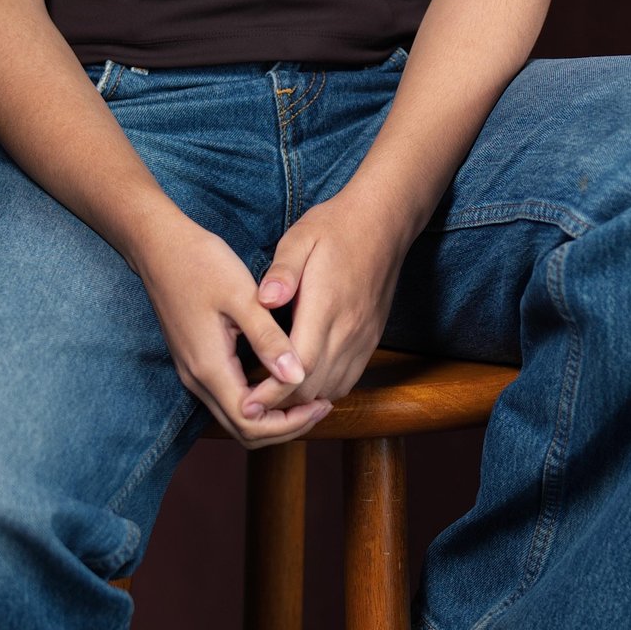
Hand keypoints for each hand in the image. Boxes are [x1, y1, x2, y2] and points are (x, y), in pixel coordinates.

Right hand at [135, 214, 335, 446]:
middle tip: (322, 406)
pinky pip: (230, 397)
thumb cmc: (200, 264)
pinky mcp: (196, 361)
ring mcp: (194, 372)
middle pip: (244, 430)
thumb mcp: (241, 296)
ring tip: (309, 396)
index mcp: (209, 367)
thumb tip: (297, 375)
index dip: (290, 423)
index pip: (251, 422)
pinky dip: (259, 401)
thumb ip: (269, 338)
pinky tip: (283, 378)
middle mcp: (197, 378)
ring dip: (273, 416)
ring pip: (236, 417)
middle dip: (285, 426)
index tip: (322, 403)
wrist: (159, 246)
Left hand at [248, 188, 409, 416]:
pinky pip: (348, 379)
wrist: (384, 222)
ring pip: (332, 389)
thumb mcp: (300, 238)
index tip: (246, 403)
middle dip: (280, 403)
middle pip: (313, 388)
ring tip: (271, 400)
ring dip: (302, 400)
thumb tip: (264, 299)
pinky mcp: (371, 339)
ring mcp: (364, 338)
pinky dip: (323, 389)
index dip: (272, 392)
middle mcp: (349, 330)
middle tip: (249, 407)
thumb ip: (282, 272)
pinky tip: (303, 383)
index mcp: (327, 307)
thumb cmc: (335, 228)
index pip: (299, 368)